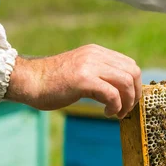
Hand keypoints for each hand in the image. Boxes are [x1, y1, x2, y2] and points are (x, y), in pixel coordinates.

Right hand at [5, 44, 141, 118]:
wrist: (29, 81)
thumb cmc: (53, 82)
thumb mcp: (81, 71)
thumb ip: (99, 74)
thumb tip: (120, 90)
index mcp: (96, 52)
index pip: (130, 64)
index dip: (135, 85)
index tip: (129, 100)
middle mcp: (95, 55)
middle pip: (133, 72)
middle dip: (135, 94)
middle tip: (126, 109)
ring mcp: (90, 65)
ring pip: (126, 82)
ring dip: (127, 102)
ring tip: (117, 113)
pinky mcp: (83, 79)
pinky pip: (112, 93)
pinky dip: (115, 106)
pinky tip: (107, 112)